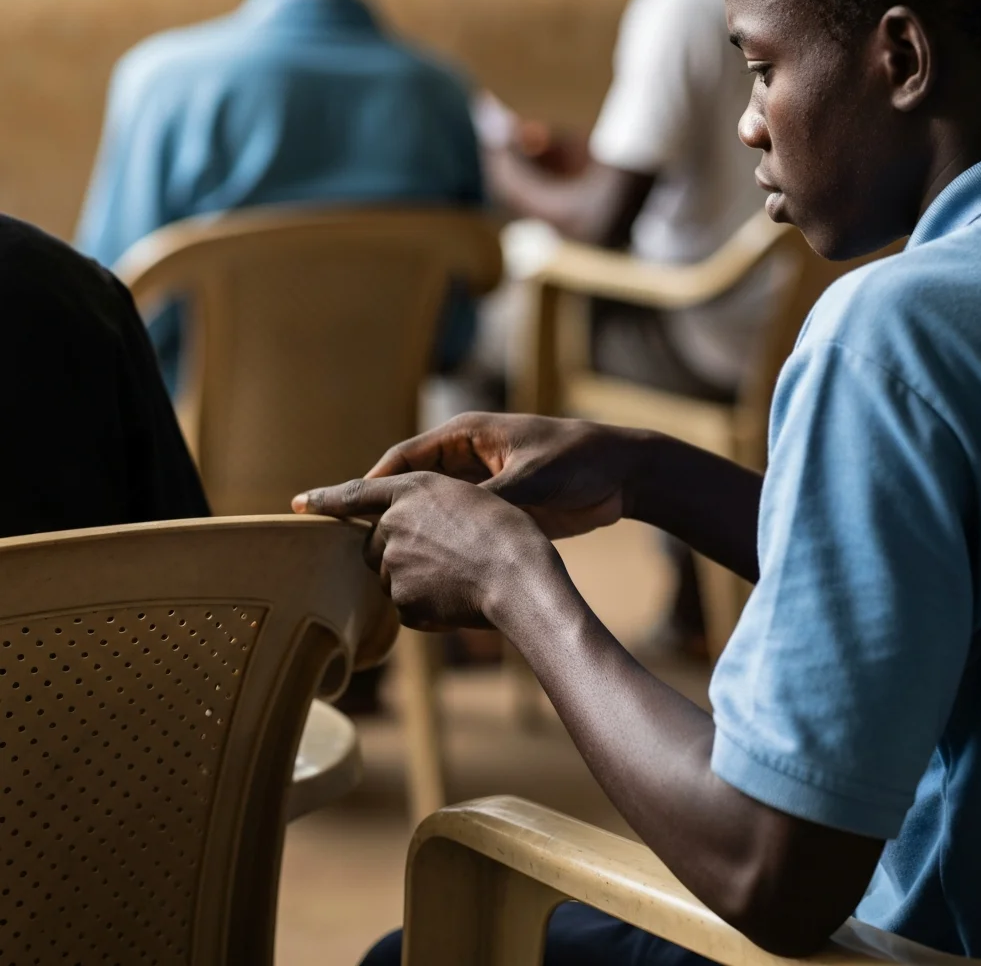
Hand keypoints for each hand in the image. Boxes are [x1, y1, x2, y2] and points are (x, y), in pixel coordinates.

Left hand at [293, 472, 563, 631]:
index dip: (327, 498)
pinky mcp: (402, 600)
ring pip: (392, 578)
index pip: (357, 493)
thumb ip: (426, 509)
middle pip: (375, 546)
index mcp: (413, 490)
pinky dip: (428, 608)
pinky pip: (407, 608)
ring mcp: (394, 563)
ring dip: (415, 582)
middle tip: (444, 560)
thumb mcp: (469, 500)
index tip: (300, 503)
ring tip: (459, 578)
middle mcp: (394, 523)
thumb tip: (398, 532)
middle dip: (397, 555)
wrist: (519, 575)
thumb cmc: (507, 534)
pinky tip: (458, 600)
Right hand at [358, 413, 644, 540]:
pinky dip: (435, 542)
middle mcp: (466, 458)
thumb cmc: (577, 461)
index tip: (333, 508)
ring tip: (369, 559)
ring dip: (403, 529)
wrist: (624, 474)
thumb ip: (488, 500)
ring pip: (428, 509)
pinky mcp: (497, 507)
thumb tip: (445, 527)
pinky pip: (455, 526)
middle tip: (340, 541)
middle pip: (408, 485)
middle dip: (376, 510)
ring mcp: (480, 484)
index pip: (402, 460)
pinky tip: (416, 568)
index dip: (365, 483)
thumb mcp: (530, 479)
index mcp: (466, 435)